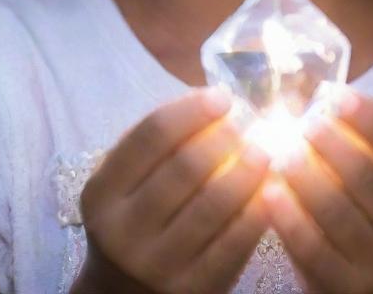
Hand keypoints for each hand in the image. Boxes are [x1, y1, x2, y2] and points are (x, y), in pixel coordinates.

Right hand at [74, 86, 271, 293]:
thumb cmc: (134, 216)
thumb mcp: (125, 181)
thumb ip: (159, 143)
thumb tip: (216, 102)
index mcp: (103, 191)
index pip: (152, 134)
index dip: (193, 110)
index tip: (223, 98)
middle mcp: (124, 230)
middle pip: (185, 167)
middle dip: (224, 137)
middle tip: (247, 125)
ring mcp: (158, 265)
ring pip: (213, 205)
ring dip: (247, 171)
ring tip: (263, 152)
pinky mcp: (193, 290)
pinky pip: (234, 244)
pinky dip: (257, 211)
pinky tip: (270, 192)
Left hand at [262, 89, 372, 293]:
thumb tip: (325, 96)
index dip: (367, 112)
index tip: (335, 94)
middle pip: (365, 172)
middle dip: (328, 140)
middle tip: (304, 124)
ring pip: (334, 209)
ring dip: (302, 173)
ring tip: (282, 152)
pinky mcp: (347, 287)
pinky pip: (310, 246)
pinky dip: (287, 214)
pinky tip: (270, 191)